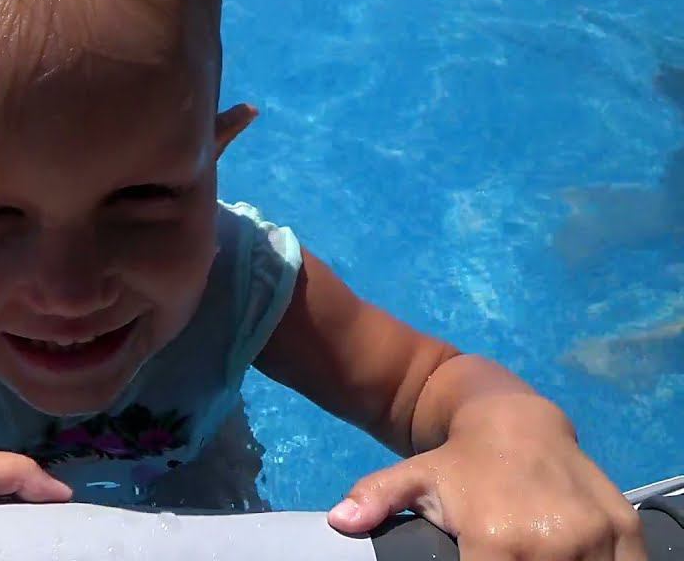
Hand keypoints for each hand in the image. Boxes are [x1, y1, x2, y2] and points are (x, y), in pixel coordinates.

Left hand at [328, 399, 645, 560]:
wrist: (514, 419)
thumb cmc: (459, 461)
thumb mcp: (413, 479)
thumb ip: (379, 499)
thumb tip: (342, 519)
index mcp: (498, 541)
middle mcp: (552, 542)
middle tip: (510, 560)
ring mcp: (594, 537)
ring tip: (536, 559)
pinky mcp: (624, 530)